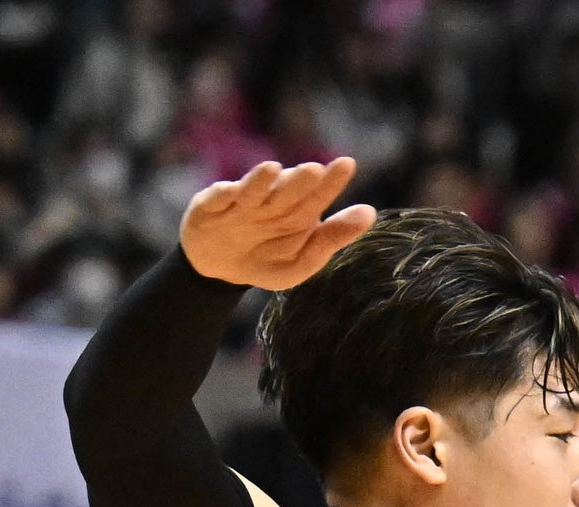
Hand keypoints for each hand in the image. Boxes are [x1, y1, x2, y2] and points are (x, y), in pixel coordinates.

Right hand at [180, 157, 376, 291]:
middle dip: (298, 182)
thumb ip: (332, 238)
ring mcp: (238, 203)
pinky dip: (221, 196)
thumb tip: (370, 212)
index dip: (331, 182)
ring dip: (260, 182)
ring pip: (251, 191)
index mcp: (294, 212)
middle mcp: (268, 203)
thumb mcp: (300, 261)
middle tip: (314, 170)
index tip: (347, 163)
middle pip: (285, 193)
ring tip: (272, 170)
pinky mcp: (208, 207)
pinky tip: (230, 192)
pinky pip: (215, 200)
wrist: (218, 270)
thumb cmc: (264, 260)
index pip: (315, 197)